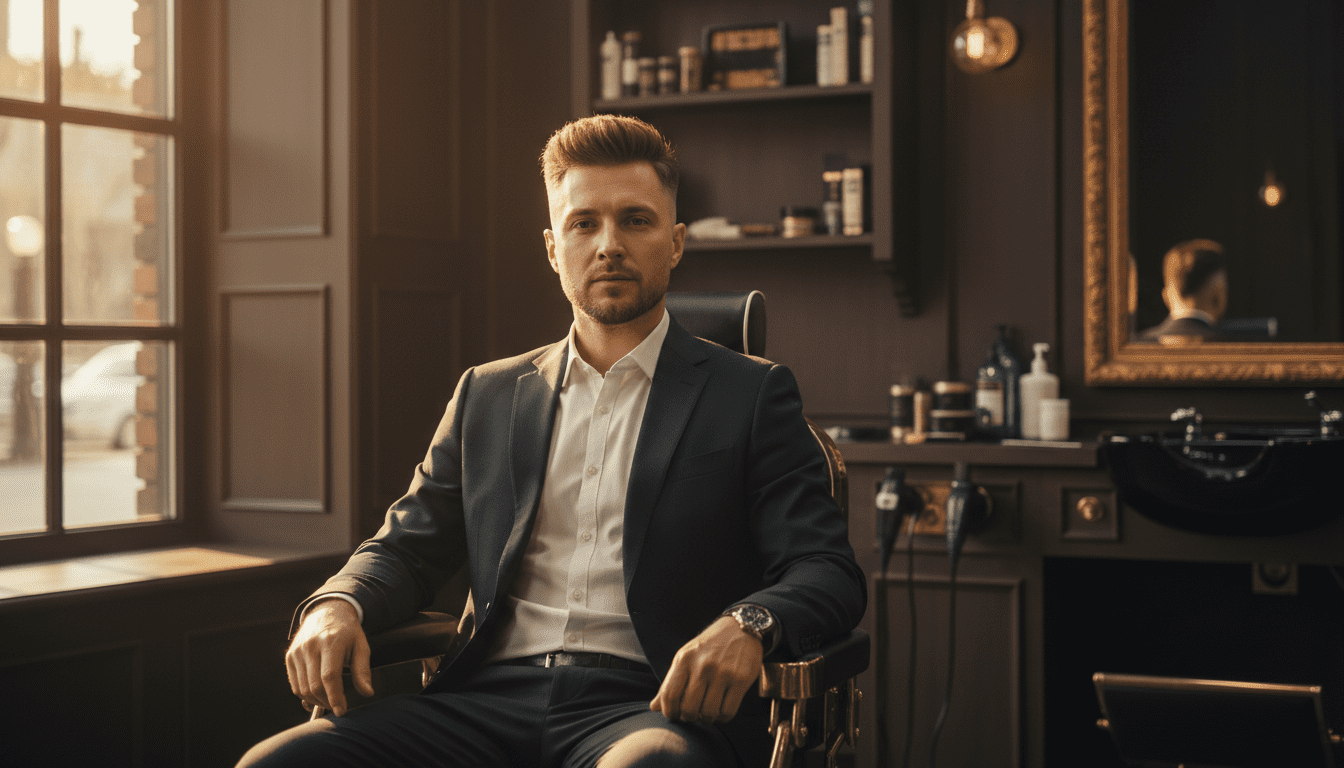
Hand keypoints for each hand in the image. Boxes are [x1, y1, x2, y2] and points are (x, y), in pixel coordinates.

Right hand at [285, 598, 373, 716]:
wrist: (326, 612)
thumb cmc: (348, 632)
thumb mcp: (361, 646)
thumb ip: (363, 670)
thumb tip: (368, 693)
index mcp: (331, 641)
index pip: (329, 676)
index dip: (335, 697)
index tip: (342, 711)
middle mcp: (310, 646)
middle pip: (314, 686)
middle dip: (327, 702)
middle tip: (338, 707)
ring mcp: (297, 651)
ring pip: (303, 688)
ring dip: (316, 701)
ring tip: (329, 701)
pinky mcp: (290, 656)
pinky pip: (295, 685)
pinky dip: (305, 695)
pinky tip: (317, 696)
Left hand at [650, 615, 762, 722]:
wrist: (741, 628)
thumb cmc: (710, 646)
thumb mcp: (686, 656)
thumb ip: (671, 682)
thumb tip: (654, 707)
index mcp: (684, 659)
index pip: (669, 695)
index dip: (669, 711)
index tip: (674, 715)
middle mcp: (702, 665)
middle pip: (688, 708)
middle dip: (688, 717)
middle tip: (693, 714)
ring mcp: (723, 673)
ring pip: (708, 713)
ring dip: (706, 719)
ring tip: (707, 713)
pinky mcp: (741, 680)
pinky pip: (727, 712)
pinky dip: (722, 718)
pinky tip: (721, 711)